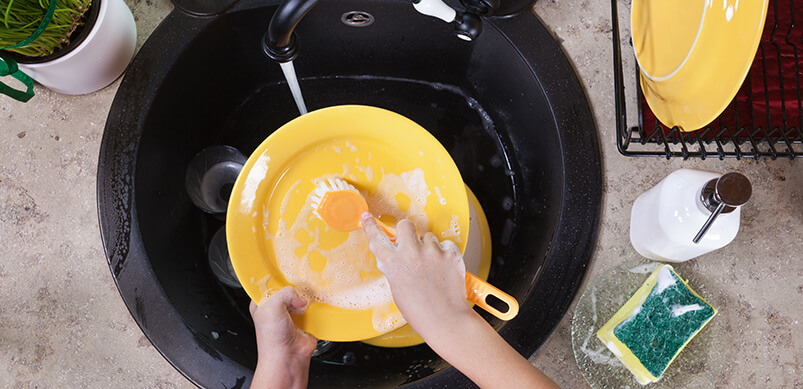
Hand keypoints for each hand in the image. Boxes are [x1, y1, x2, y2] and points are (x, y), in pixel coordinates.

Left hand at [250, 286, 317, 388]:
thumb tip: (300, 297)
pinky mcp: (306, 320)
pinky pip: (314, 308)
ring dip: (307, 298)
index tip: (287, 274)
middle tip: (298, 291)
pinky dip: (316, 307)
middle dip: (296, 288)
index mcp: (263, 302)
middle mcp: (277, 307)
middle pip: (290, 287)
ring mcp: (292, 314)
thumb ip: (286, 293)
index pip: (271, 281)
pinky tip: (313, 309)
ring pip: (303, 297)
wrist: (288, 358)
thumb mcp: (271, 306)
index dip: (279, 277)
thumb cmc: (272, 340)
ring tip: (304, 302)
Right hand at [360, 212, 472, 343]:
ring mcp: (431, 251)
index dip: (371, 226)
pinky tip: (444, 268)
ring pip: (428, 236)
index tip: (367, 218)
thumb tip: (394, 257)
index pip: (377, 237)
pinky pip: (445, 244)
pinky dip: (445, 254)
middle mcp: (410, 253)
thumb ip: (394, 268)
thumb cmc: (421, 310)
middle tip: (412, 245)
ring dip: (429, 247)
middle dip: (407, 233)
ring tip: (432, 266)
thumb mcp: (397, 289)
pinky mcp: (449, 252)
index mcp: (393, 263)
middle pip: (405, 225)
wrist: (446, 319)